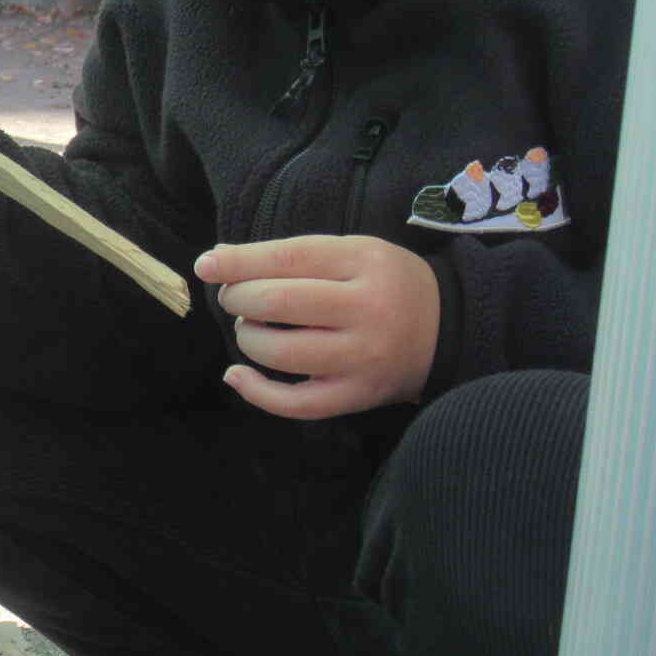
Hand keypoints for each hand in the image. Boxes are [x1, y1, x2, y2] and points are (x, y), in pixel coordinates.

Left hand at [193, 235, 439, 419]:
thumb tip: (219, 259)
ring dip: (248, 338)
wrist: (448, 326)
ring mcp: (364, 357)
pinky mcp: (359, 394)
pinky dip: (257, 392)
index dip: (239, 262)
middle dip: (240, 299)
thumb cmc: (385, 284)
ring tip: (251, 328)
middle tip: (235, 298)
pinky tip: (236, 375)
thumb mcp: (353, 252)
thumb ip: (292, 255)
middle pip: (280, 303)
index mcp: (364, 263)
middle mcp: (367, 310)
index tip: (206, 265)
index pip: (289, 259)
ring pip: (282, 353)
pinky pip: (297, 404)